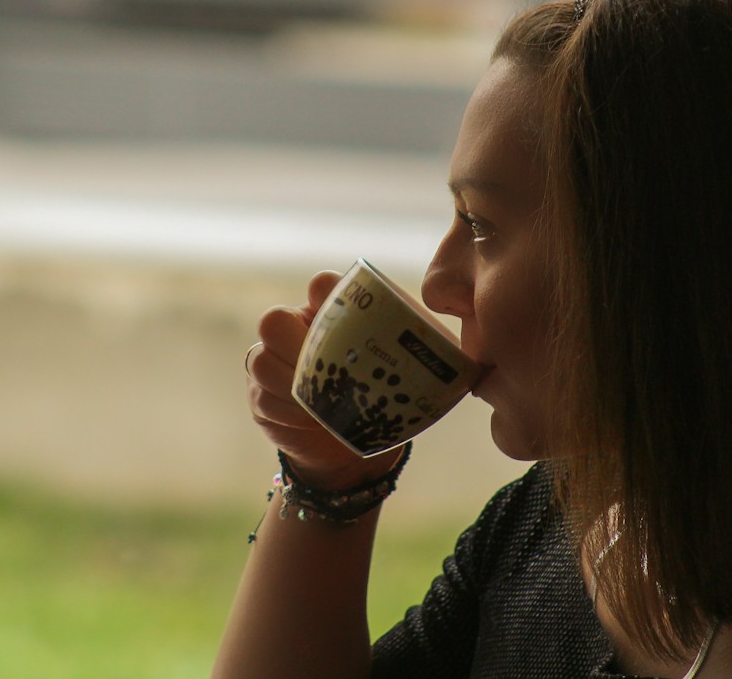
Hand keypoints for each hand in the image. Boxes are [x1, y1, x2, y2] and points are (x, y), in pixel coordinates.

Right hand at [246, 271, 405, 489]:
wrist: (350, 446)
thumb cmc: (381, 398)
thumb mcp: (402, 375)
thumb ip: (420, 359)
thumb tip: (471, 365)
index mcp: (332, 315)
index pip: (321, 286)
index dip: (324, 291)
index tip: (339, 306)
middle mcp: (296, 331)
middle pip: (275, 319)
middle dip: (293, 340)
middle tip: (322, 364)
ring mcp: (272, 363)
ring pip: (262, 359)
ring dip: (291, 382)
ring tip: (320, 401)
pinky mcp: (260, 396)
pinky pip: (261, 396)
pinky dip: (287, 411)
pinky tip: (309, 420)